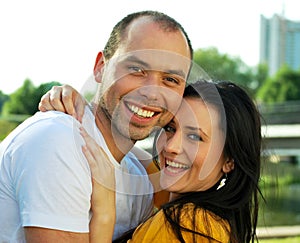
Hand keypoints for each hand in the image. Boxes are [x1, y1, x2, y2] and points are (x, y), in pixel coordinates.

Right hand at [38, 84, 85, 122]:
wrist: (71, 103)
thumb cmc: (76, 104)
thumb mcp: (81, 106)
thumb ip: (80, 112)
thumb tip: (78, 120)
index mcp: (67, 88)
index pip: (66, 97)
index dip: (68, 107)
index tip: (71, 114)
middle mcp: (56, 89)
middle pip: (54, 100)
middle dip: (60, 110)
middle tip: (65, 114)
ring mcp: (48, 94)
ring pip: (45, 101)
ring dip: (52, 110)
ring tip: (59, 114)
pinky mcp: (43, 100)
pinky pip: (41, 106)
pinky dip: (46, 111)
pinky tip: (53, 114)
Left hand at [80, 127, 115, 241]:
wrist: (106, 209)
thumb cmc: (102, 195)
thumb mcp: (101, 180)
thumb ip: (96, 170)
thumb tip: (88, 162)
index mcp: (108, 166)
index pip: (100, 148)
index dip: (92, 138)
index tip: (85, 130)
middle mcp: (108, 166)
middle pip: (97, 147)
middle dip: (88, 135)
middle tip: (80, 125)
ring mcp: (105, 171)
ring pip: (95, 152)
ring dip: (87, 141)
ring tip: (80, 131)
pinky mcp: (99, 178)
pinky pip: (93, 163)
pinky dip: (88, 154)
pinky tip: (82, 147)